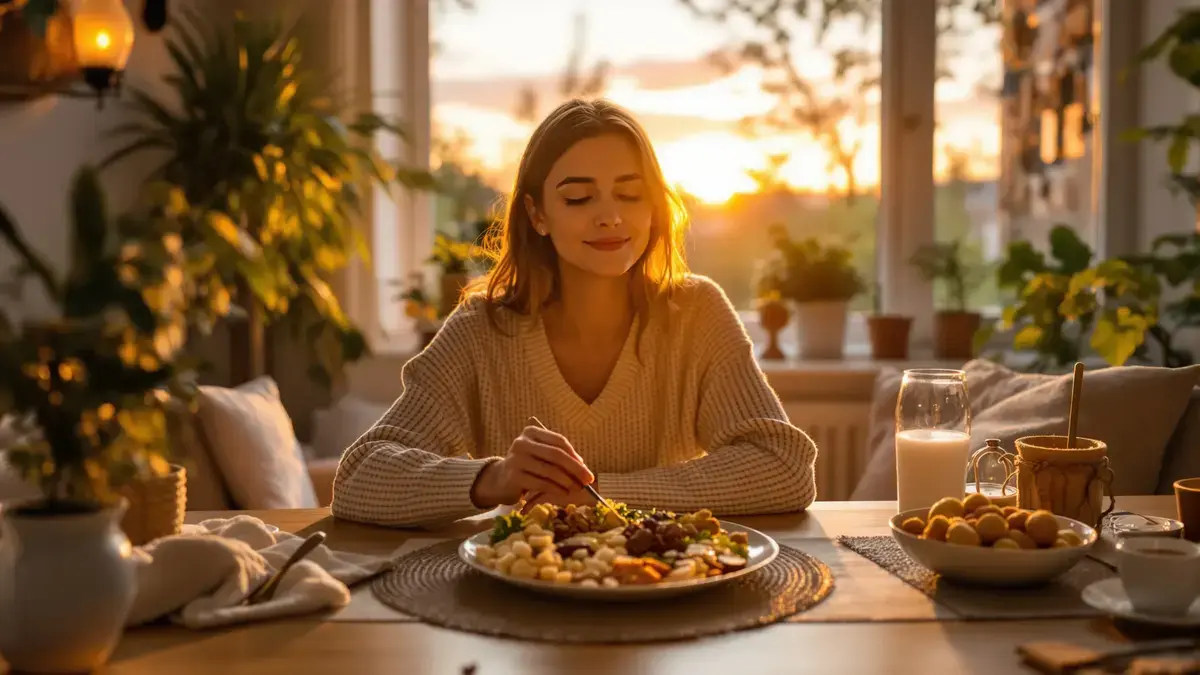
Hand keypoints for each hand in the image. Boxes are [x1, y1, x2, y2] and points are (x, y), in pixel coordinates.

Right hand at [470, 426, 593, 508]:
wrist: (500, 480)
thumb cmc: (527, 466)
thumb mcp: (541, 456)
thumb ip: (559, 457)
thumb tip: (583, 468)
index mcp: (531, 432)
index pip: (558, 441)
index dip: (574, 454)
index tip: (585, 467)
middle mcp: (522, 443)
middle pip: (556, 455)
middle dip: (575, 469)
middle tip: (588, 480)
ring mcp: (516, 459)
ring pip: (550, 470)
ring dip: (567, 481)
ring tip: (577, 488)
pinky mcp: (514, 476)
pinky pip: (541, 483)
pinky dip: (556, 489)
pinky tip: (563, 492)